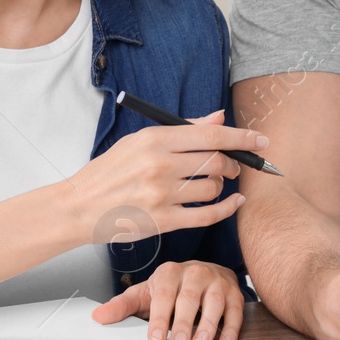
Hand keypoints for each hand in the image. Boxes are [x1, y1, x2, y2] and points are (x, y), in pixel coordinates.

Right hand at [67, 110, 265, 237]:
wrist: (79, 206)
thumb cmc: (110, 172)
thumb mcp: (140, 141)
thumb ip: (183, 130)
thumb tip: (219, 118)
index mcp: (154, 140)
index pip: (210, 135)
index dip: (241, 137)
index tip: (260, 140)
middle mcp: (159, 166)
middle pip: (216, 161)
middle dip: (233, 163)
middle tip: (233, 166)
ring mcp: (161, 195)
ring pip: (213, 188)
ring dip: (221, 186)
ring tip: (213, 184)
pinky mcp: (162, 221)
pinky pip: (207, 216)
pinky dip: (226, 209)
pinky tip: (232, 203)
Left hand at [91, 261, 244, 339]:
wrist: (203, 271)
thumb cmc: (172, 286)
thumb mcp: (145, 293)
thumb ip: (123, 306)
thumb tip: (98, 317)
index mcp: (170, 272)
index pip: (163, 294)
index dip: (160, 317)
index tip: (156, 338)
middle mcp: (195, 273)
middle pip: (189, 298)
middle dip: (184, 322)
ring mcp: (216, 281)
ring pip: (215, 302)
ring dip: (209, 324)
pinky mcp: (234, 292)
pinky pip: (235, 309)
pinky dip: (231, 327)